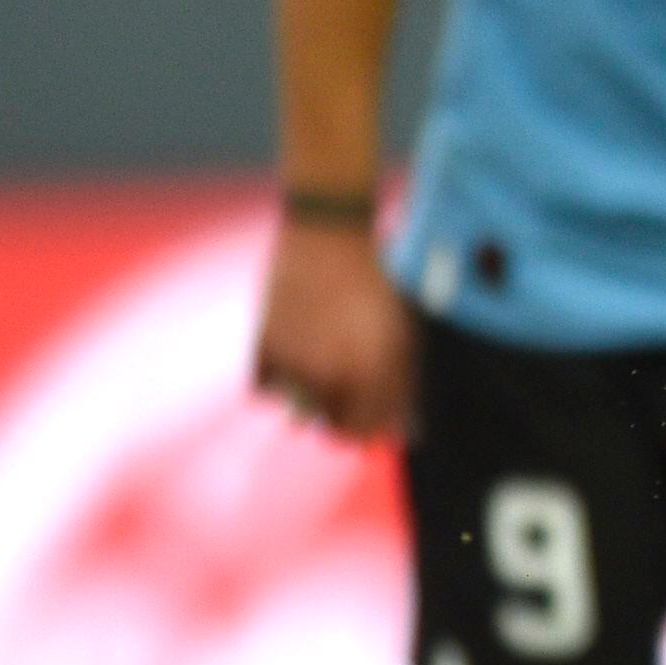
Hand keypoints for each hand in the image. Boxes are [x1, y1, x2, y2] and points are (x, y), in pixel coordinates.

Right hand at [256, 218, 415, 441]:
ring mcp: (296, 363)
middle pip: (331, 427)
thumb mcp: (401, 333)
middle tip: (343, 389)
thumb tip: (396, 428)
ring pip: (297, 408)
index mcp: (375, 375)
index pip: (364, 431)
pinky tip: (295, 346)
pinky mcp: (264, 346)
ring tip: (321, 350)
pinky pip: (267, 388)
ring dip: (309, 391)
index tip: (368, 420)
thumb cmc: (375, 281)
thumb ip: (398, 382)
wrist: (330, 232)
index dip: (369, 428)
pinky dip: (278, 376)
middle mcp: (334, 376)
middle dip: (340, 414)